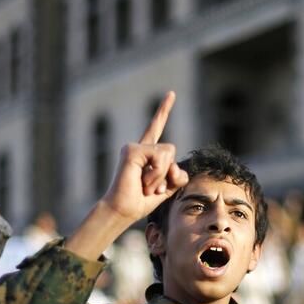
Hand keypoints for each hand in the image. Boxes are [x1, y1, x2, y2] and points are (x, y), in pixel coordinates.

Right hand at [100, 91, 188, 222]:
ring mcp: (134, 147)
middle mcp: (140, 147)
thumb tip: (178, 168)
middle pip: (171, 150)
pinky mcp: (131, 150)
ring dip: (162, 175)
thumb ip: (177, 175)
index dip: (163, 111)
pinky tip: (143, 181)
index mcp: (147, 153)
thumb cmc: (143, 200)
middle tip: (152, 187)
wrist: (124, 210)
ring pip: (168, 154)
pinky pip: (159, 158)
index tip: (171, 93)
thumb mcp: (168, 187)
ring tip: (147, 185)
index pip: (157, 128)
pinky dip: (157, 173)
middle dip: (169, 173)